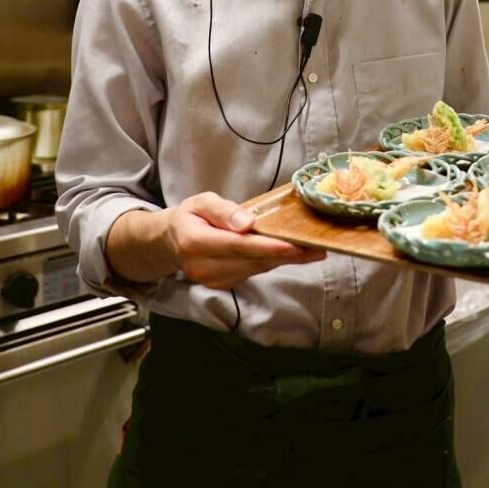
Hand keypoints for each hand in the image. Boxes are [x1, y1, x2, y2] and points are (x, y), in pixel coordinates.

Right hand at [163, 192, 325, 289]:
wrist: (171, 243)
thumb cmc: (190, 217)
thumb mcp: (201, 202)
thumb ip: (223, 211)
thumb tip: (247, 223)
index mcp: (194, 242)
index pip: (238, 246)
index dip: (268, 247)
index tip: (295, 245)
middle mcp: (203, 267)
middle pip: (252, 261)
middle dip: (287, 254)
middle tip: (318, 246)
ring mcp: (213, 280)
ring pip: (257, 269)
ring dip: (286, 260)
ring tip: (314, 250)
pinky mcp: (223, 285)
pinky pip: (253, 272)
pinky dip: (273, 263)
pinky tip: (293, 254)